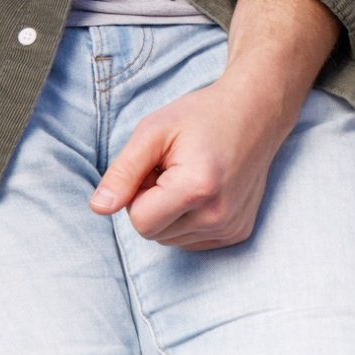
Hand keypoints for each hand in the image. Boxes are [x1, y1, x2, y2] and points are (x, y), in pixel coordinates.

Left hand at [89, 69, 304, 249]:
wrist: (255, 113)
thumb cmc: (201, 117)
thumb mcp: (153, 131)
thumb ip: (123, 172)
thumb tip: (99, 209)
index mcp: (197, 188)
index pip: (139, 221)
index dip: (137, 192)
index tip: (155, 166)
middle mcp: (218, 215)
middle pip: (154, 233)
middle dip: (152, 203)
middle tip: (171, 168)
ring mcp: (231, 228)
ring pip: (171, 239)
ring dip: (169, 212)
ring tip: (188, 176)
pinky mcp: (238, 232)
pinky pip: (192, 240)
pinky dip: (188, 219)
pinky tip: (203, 190)